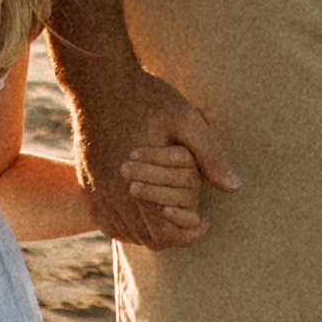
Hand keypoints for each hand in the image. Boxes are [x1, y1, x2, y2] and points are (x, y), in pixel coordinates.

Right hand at [85, 69, 231, 250]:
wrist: (99, 81)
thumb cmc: (146, 98)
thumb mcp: (186, 119)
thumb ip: (210, 154)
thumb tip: (234, 186)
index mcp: (140, 184)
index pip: (166, 234)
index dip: (190, 235)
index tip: (205, 221)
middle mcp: (115, 194)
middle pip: (147, 239)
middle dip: (174, 234)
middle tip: (192, 217)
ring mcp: (97, 191)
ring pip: (126, 233)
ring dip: (150, 230)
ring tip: (171, 212)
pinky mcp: (87, 183)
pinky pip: (105, 221)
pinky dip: (125, 223)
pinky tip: (143, 209)